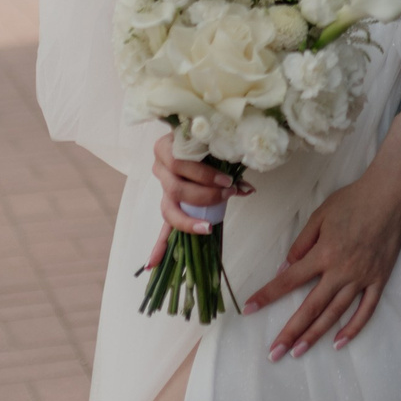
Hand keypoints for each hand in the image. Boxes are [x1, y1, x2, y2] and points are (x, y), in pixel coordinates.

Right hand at [152, 129, 250, 250]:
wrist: (194, 137)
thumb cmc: (205, 140)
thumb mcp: (214, 147)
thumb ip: (227, 164)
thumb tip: (247, 189)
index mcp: (167, 149)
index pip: (179, 163)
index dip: (203, 175)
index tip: (227, 182)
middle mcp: (160, 168)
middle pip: (175, 188)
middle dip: (204, 196)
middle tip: (228, 194)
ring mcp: (162, 188)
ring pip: (169, 208)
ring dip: (188, 221)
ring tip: (207, 229)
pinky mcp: (168, 204)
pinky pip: (162, 227)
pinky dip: (159, 246)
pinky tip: (152, 264)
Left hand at [242, 87, 400, 360]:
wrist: (389, 196)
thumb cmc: (352, 201)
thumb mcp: (319, 215)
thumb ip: (301, 243)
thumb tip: (285, 268)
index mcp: (323, 254)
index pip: (289, 281)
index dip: (267, 296)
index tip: (248, 309)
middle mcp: (340, 271)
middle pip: (310, 307)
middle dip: (290, 332)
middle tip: (274, 353)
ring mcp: (361, 278)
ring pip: (335, 313)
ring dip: (315, 335)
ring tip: (298, 351)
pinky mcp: (378, 280)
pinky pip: (365, 310)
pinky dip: (353, 328)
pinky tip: (339, 342)